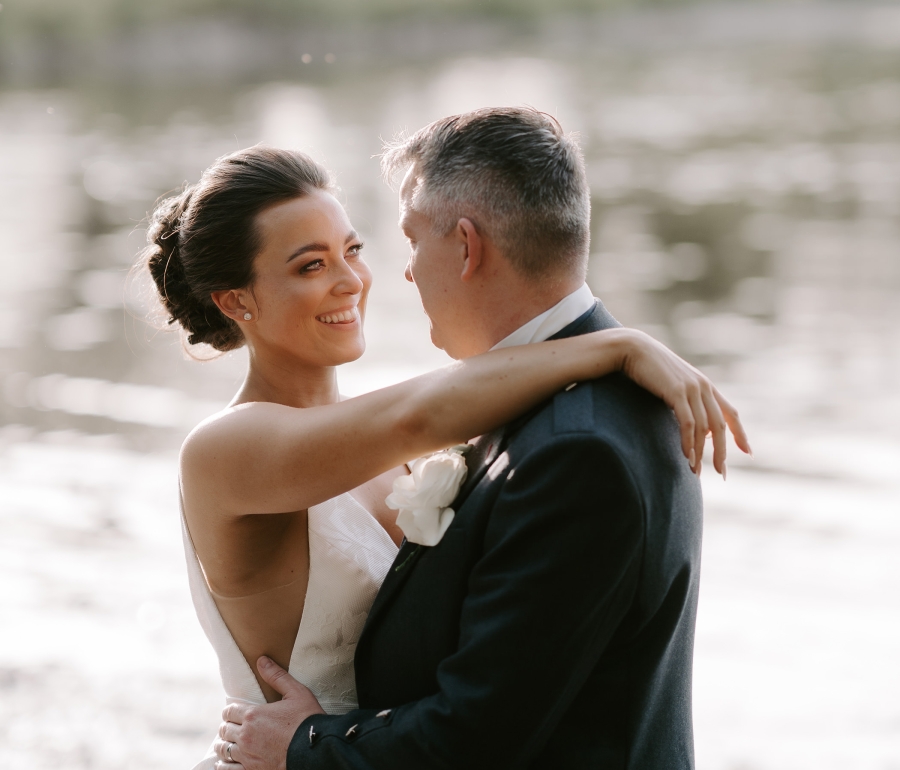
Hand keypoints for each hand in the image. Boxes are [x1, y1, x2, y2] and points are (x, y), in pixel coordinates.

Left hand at [214, 656, 324, 769]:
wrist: (316, 750)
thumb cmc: (308, 720)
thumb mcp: (296, 693)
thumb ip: (277, 676)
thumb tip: (261, 660)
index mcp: (253, 715)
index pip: (229, 711)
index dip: (231, 711)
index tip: (235, 713)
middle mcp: (245, 735)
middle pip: (224, 730)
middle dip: (227, 727)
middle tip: (234, 727)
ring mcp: (247, 756)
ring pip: (223, 750)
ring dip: (225, 745)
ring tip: (230, 744)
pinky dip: (225, 765)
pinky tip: (228, 762)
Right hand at [617, 329, 750, 475]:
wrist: (633, 349)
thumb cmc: (649, 368)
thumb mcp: (673, 385)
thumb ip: (686, 401)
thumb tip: (693, 425)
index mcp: (706, 385)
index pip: (730, 413)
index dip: (740, 433)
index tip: (748, 452)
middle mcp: (703, 387)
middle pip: (719, 426)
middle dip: (721, 452)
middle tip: (720, 472)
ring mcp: (691, 388)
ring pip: (703, 428)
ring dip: (700, 452)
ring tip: (695, 471)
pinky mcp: (676, 392)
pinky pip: (688, 423)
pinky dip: (689, 442)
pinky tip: (687, 456)